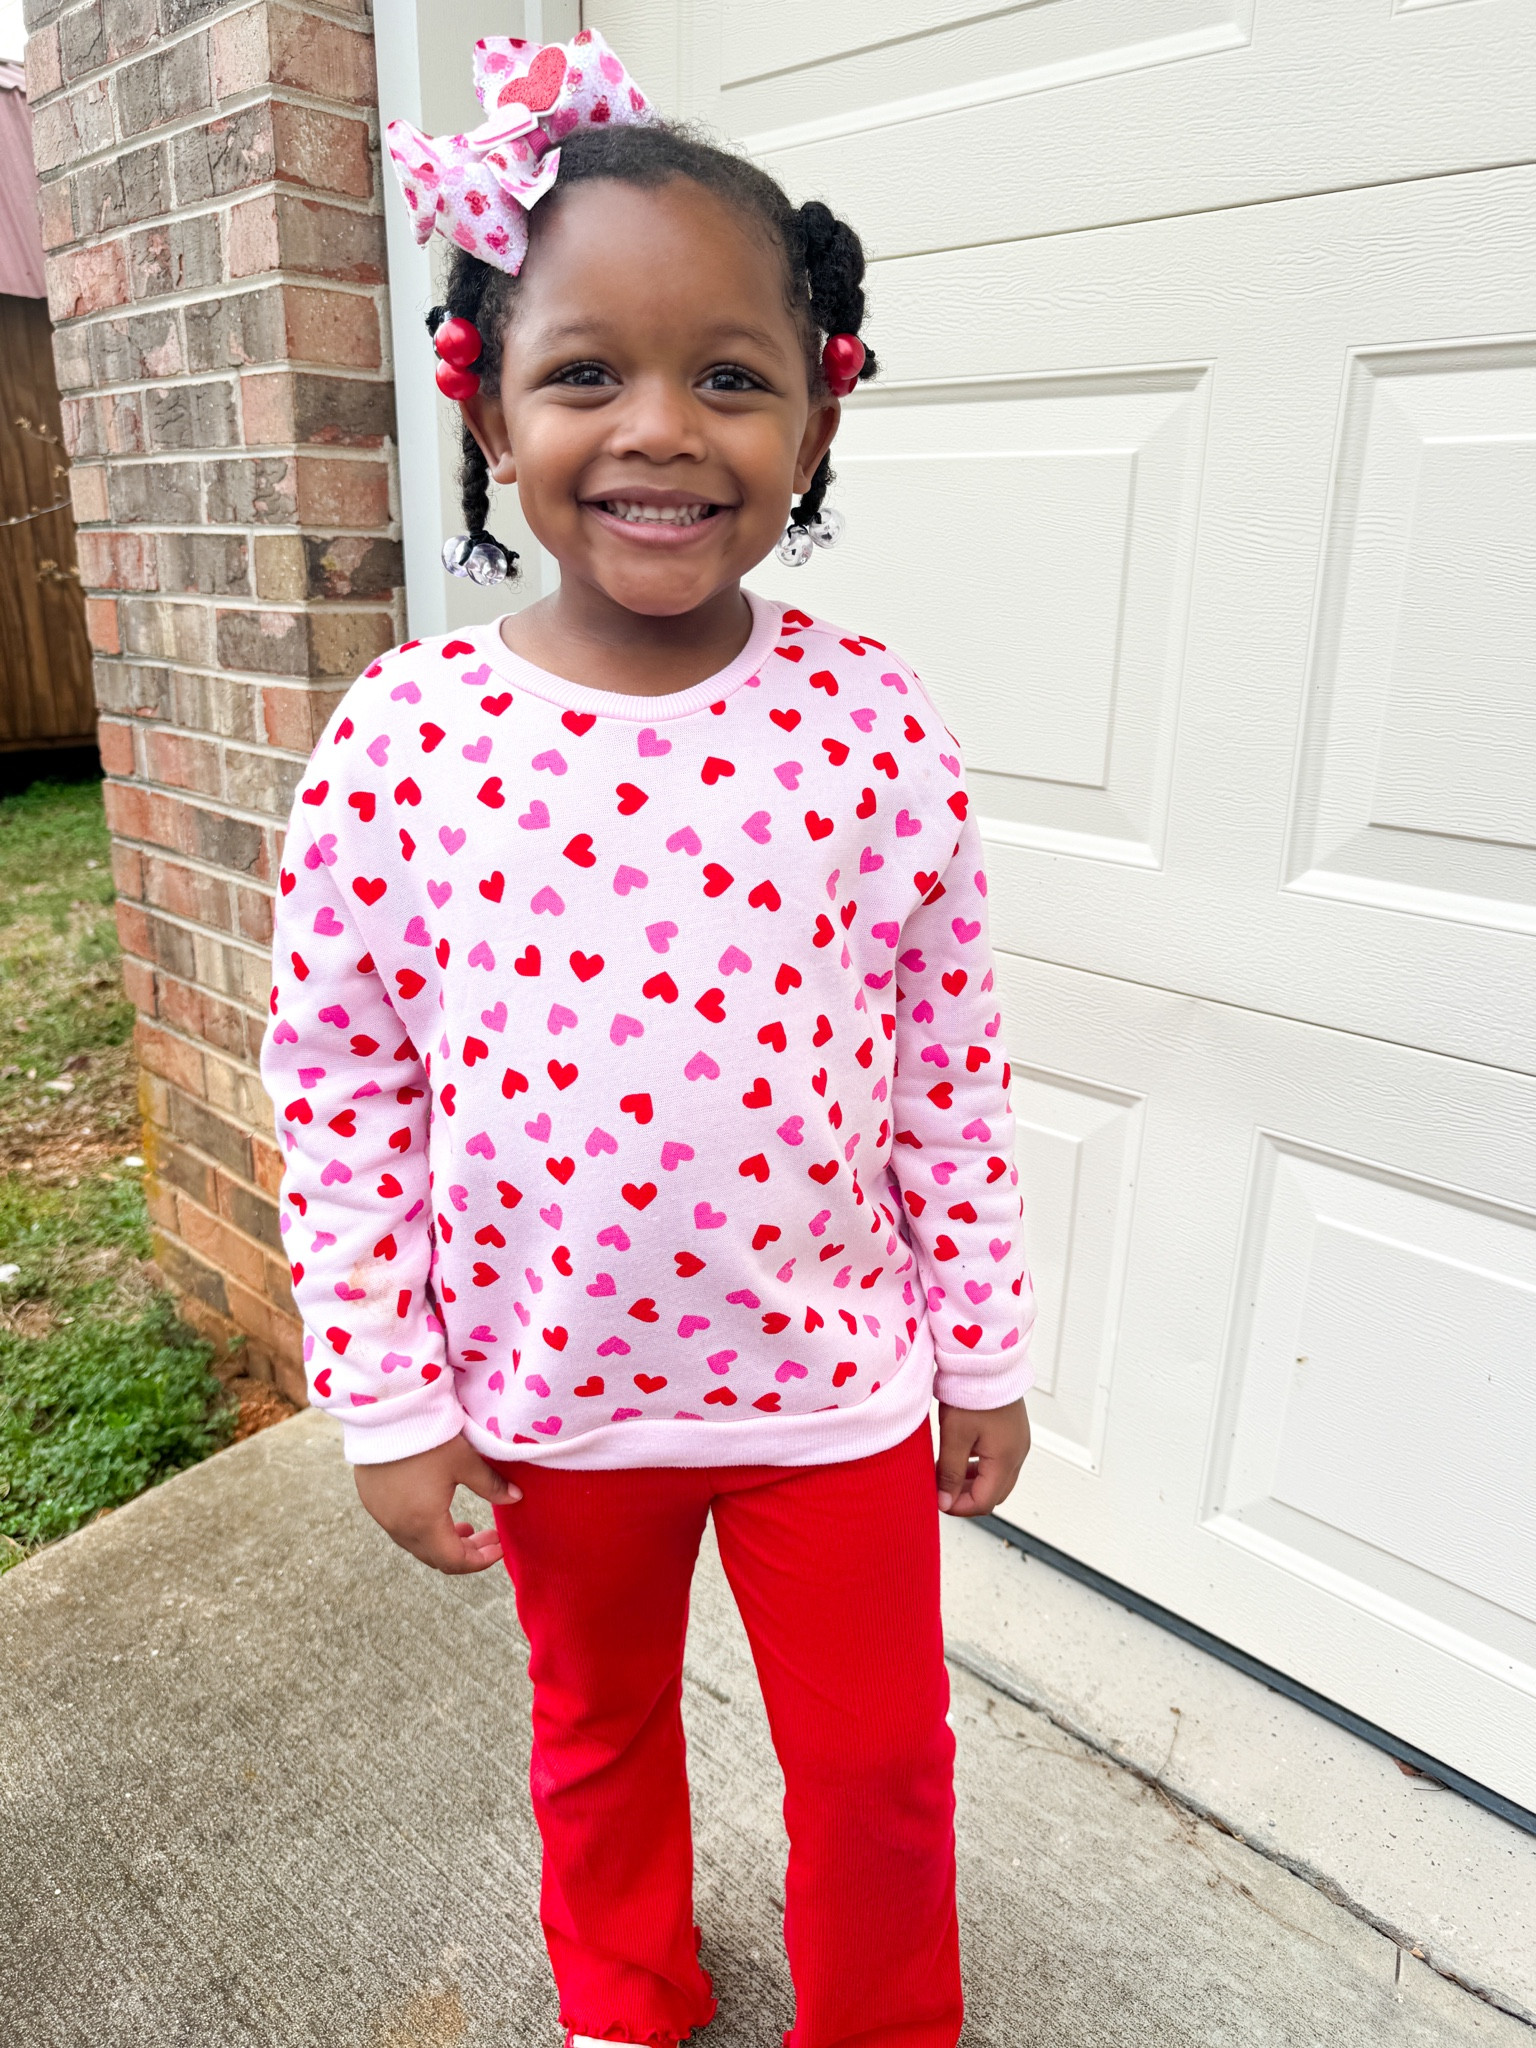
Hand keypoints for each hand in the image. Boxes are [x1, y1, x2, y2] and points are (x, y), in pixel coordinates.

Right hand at [352, 1433, 519, 1572]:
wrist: (383, 1412)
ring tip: (466, 1527)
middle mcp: (399, 1527)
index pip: (455, 1561)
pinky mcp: (372, 1500)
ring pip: (417, 1543)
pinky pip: (400, 1527)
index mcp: (424, 1523)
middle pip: (435, 1557)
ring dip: (443, 1541)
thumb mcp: (465, 1461)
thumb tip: (515, 1498)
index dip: (480, 1560)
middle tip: (488, 1537)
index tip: (499, 1547)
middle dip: (466, 1552)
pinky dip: (423, 1528)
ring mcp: (382, 1515)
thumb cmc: (426, 1437)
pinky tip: (435, 1509)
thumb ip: (490, 1485)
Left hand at [935, 1399, 1030, 1515]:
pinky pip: (999, 1461)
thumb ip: (950, 1473)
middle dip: (967, 1498)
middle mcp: (1017, 1454)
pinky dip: (980, 1468)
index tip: (937, 1500)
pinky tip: (960, 1460)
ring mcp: (1017, 1443)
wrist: (986, 1359)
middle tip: (941, 1491)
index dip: (959, 1507)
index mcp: (1005, 1460)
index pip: (984, 1502)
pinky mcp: (1013, 1433)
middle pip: (994, 1494)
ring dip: (973, 1483)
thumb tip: (945, 1501)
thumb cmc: (972, 1393)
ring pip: (997, 1479)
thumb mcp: (955, 1436)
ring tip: (947, 1476)